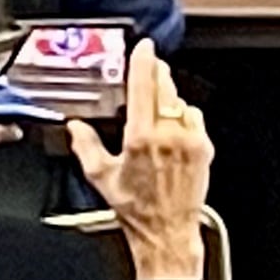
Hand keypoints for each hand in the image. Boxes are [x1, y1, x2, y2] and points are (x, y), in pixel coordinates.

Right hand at [68, 44, 212, 279]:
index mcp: (140, 138)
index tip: (144, 47)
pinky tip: (173, 133)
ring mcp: (189, 140)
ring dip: (169, 101)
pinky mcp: (204, 148)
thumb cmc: (136, 210)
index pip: (143, 87)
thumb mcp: (101, 178)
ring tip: (157, 116)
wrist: (166, 232)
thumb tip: (75, 127)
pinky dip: (184, 119)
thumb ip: (85, 146)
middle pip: (165, 88)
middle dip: (157, 75)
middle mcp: (167, 135)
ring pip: (180, 103)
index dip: (144, 62)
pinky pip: (194, 119)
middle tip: (150, 70)